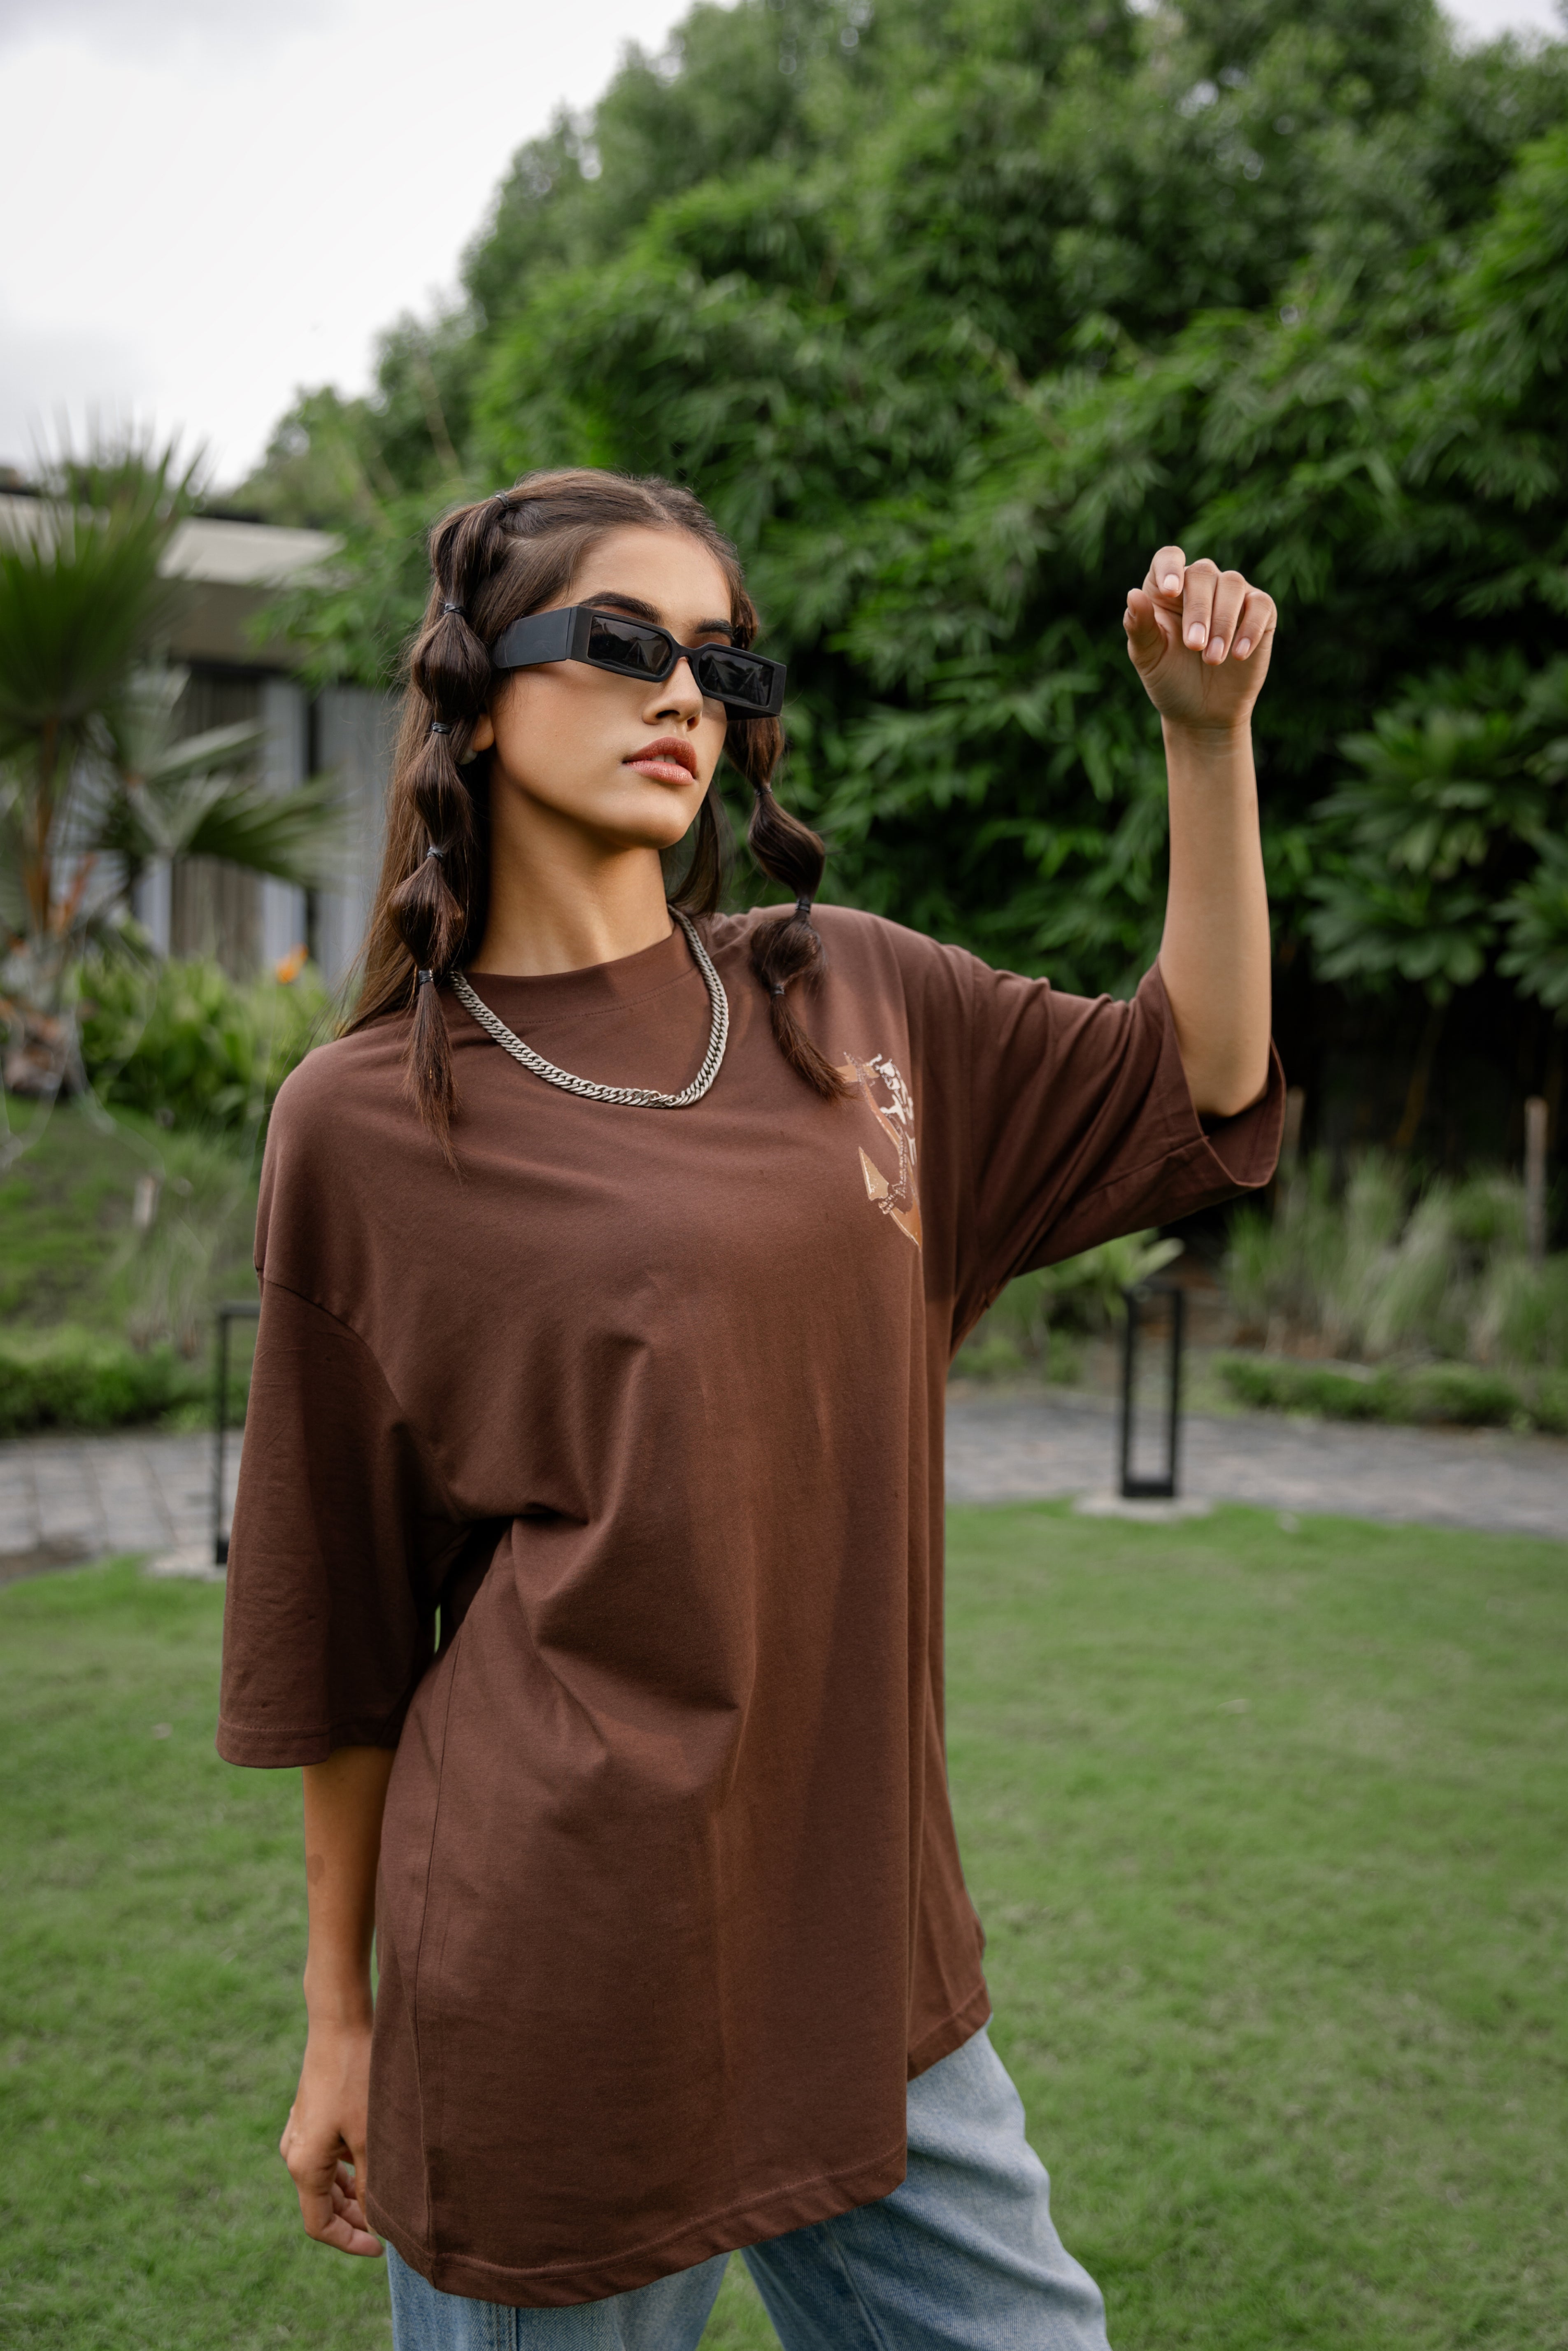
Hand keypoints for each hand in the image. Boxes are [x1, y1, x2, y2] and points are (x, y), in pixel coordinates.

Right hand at [279, 2021, 381, 2256]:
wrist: (339, 2023)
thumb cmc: (357, 2078)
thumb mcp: (370, 2137)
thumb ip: (371, 2185)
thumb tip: (376, 2224)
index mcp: (303, 2165)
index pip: (319, 2225)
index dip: (349, 2242)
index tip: (381, 2248)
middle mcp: (294, 2152)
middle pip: (321, 2204)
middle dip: (354, 2219)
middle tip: (388, 2225)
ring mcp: (299, 2132)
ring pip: (324, 2179)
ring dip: (351, 2193)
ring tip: (386, 2195)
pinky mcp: (309, 2115)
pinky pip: (325, 2156)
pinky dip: (347, 2168)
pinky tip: (372, 2160)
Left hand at [1124, 546, 1276, 733]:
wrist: (1202, 712)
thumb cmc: (1170, 679)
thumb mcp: (1149, 657)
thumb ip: (1139, 627)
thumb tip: (1133, 594)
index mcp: (1166, 589)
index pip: (1169, 558)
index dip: (1170, 568)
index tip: (1170, 591)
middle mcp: (1200, 584)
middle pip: (1203, 573)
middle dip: (1199, 610)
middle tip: (1194, 647)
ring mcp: (1232, 596)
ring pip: (1233, 584)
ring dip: (1223, 622)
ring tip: (1213, 659)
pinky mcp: (1259, 611)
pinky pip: (1261, 605)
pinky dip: (1250, 628)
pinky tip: (1238, 655)